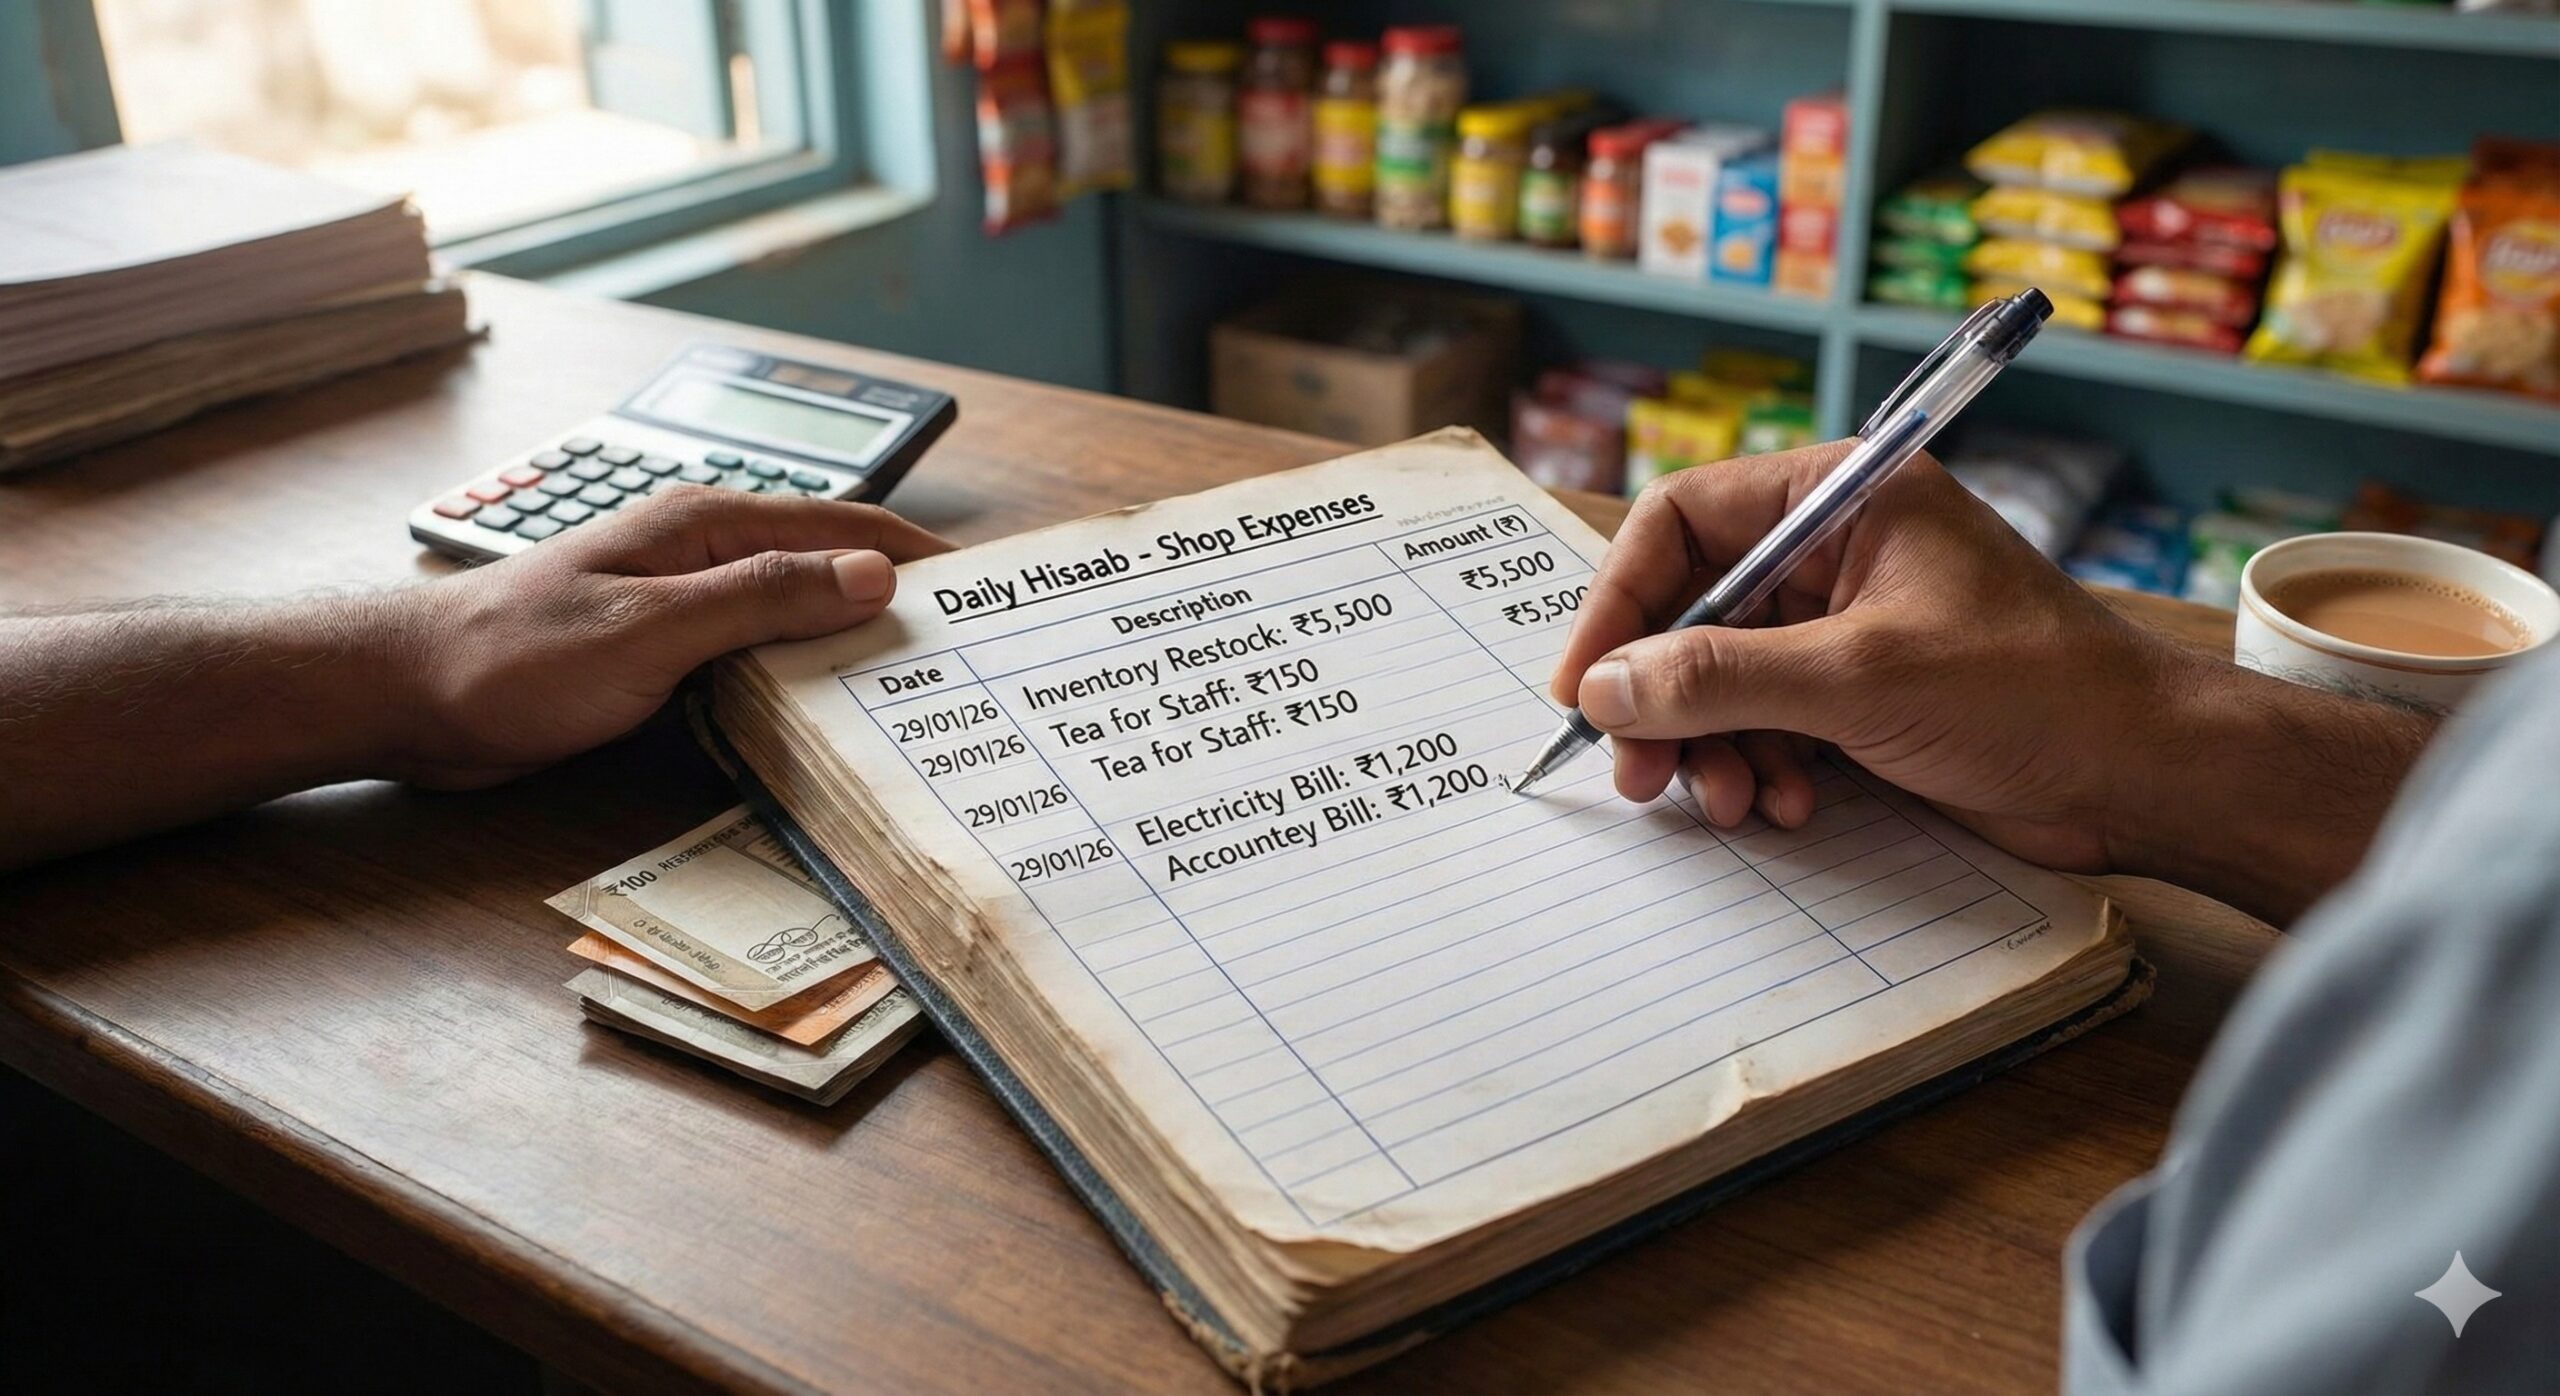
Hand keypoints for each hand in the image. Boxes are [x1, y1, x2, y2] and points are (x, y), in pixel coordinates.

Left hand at [387, 486, 950, 786]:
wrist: (405, 696)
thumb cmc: (509, 657)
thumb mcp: (649, 629)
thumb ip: (760, 598)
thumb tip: (870, 575)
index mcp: (704, 525)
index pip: (842, 530)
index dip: (919, 556)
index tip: (991, 588)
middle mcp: (700, 555)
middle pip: (826, 570)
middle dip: (901, 601)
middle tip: (975, 650)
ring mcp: (680, 604)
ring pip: (794, 618)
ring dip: (852, 645)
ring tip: (922, 686)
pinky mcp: (661, 653)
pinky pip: (754, 657)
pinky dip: (800, 678)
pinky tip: (829, 715)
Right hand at [1549, 442, 2430, 917]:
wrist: (2148, 775)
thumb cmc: (2033, 692)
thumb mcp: (1859, 679)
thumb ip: (1721, 678)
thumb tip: (1606, 689)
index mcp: (1842, 497)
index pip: (1682, 520)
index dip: (1621, 601)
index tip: (1586, 685)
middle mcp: (1837, 550)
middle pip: (1693, 610)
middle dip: (1664, 697)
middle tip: (1639, 774)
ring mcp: (1850, 626)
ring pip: (1725, 679)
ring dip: (1712, 746)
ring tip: (1728, 802)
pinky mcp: (1865, 696)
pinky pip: (1770, 723)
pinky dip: (1762, 767)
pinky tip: (1786, 806)